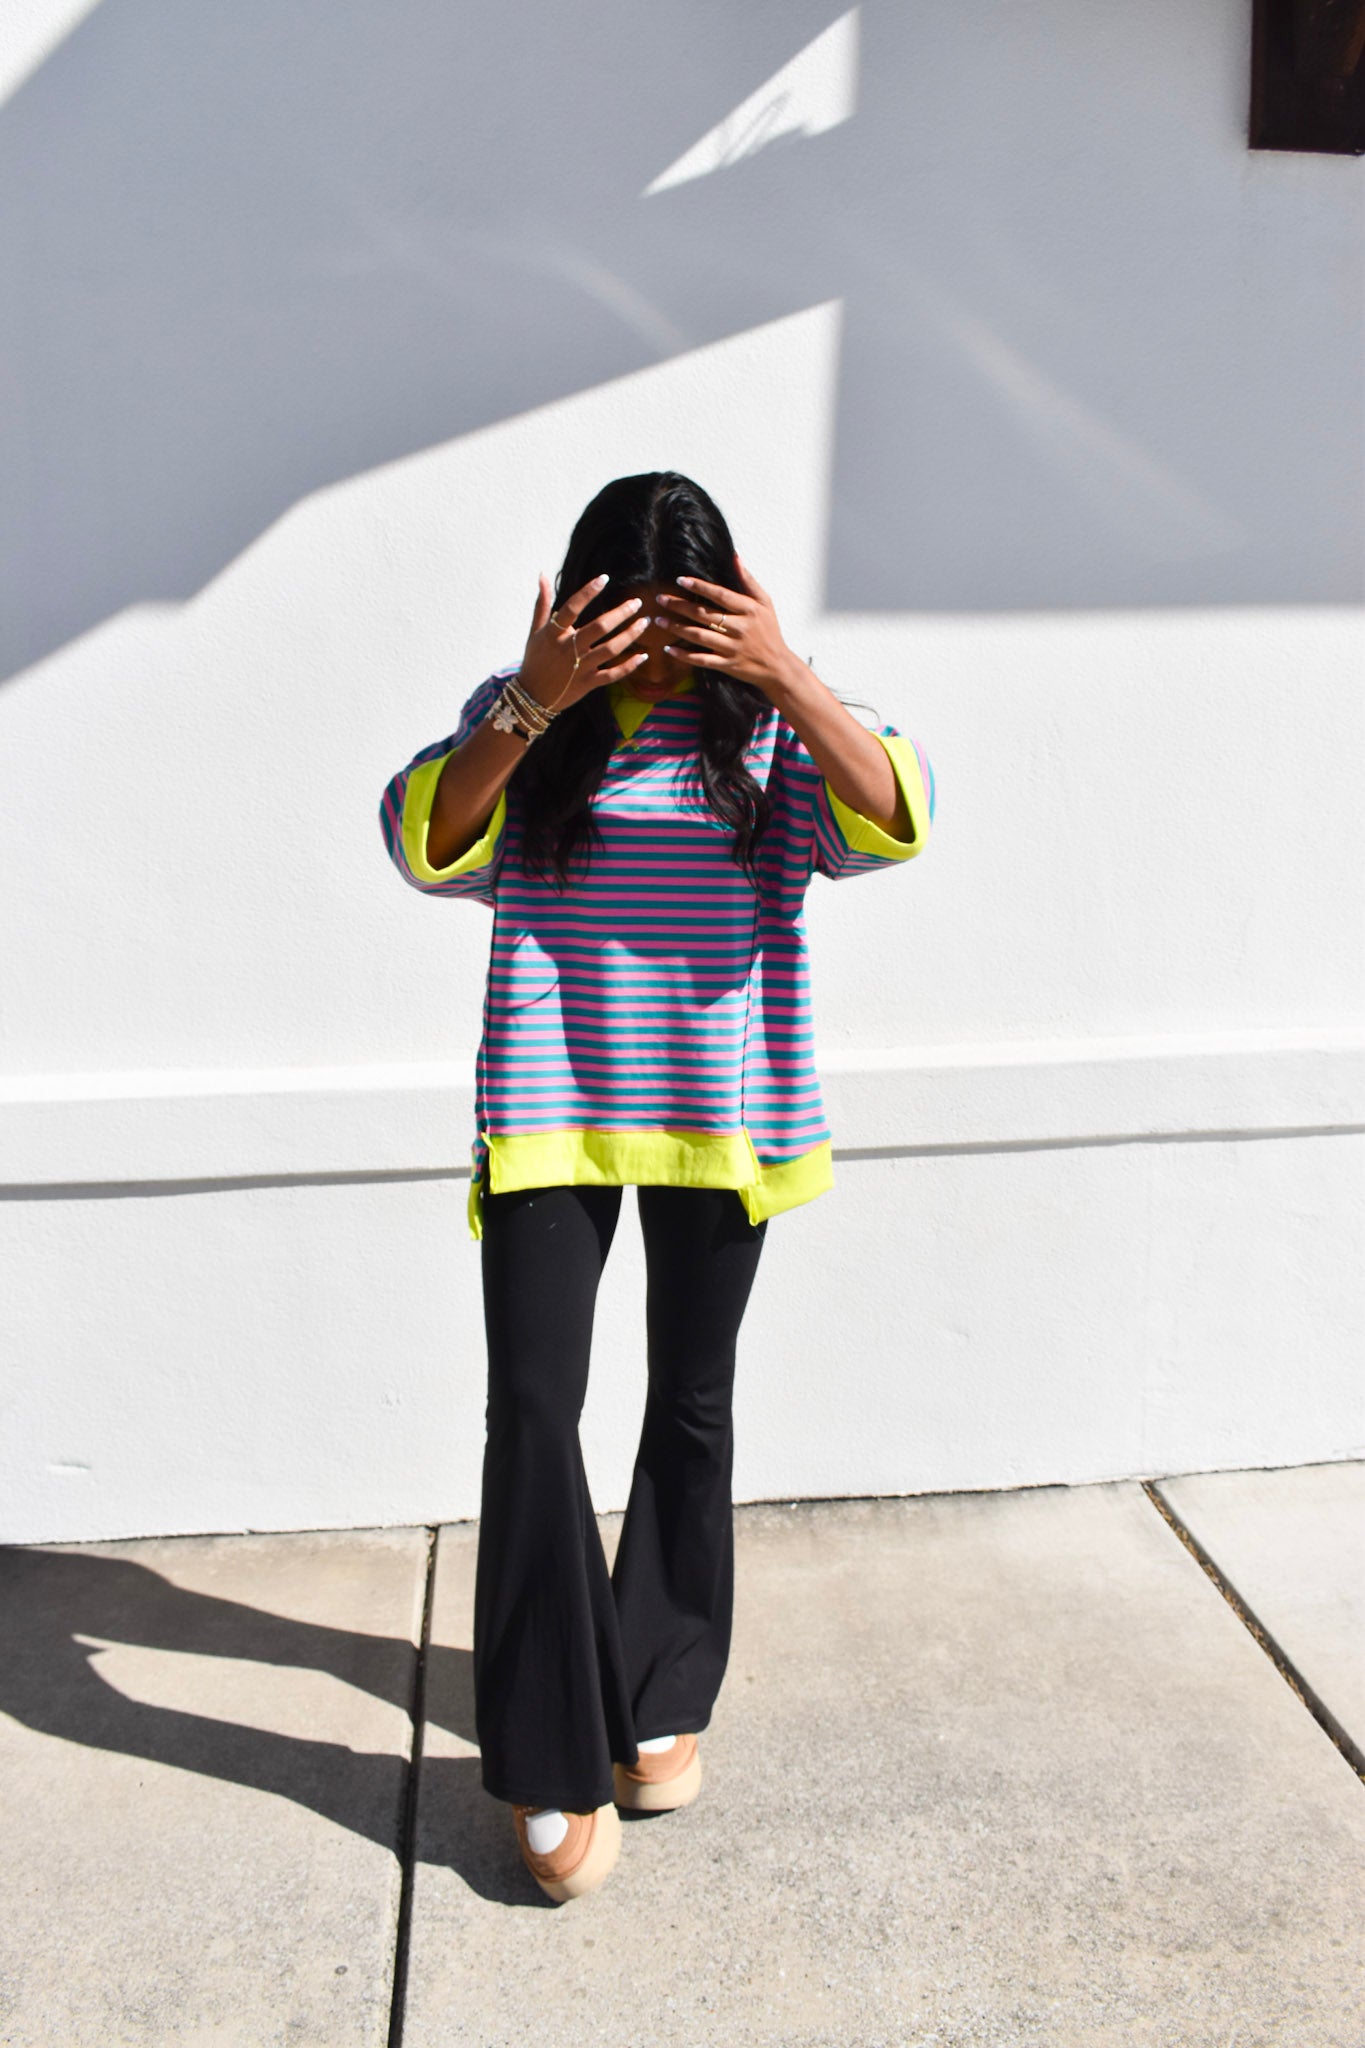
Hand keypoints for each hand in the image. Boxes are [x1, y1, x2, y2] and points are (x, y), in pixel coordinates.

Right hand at [518, 573, 650, 711]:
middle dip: (620, 614)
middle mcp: (568, 649)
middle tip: (637, 602)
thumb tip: (542, 575)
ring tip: (644, 622)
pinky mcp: (588, 683)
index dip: (587, 592)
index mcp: (554, 634)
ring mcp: (579, 667)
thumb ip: (542, 604)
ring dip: (630, 636)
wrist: (532, 696)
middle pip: (599, 628)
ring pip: (610, 650)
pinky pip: (612, 675)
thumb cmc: (535, 659)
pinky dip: (629, 667)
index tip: (604, 578)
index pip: (571, 608)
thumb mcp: (535, 631)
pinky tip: (644, 656)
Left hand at [654, 553, 798, 697]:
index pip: (720, 595)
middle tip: (660, 599)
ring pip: (700, 636)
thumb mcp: (765, 602)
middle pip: (705, 614)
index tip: (680, 580)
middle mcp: (740, 628)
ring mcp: (732, 648)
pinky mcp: (727, 665)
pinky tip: (669, 649)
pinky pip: (702, 660)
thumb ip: (748, 580)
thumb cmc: (770, 630)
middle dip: (680, 606)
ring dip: (677, 628)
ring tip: (659, 621)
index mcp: (749, 610)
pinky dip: (685, 656)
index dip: (699, 587)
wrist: (777, 665)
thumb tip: (735, 557)